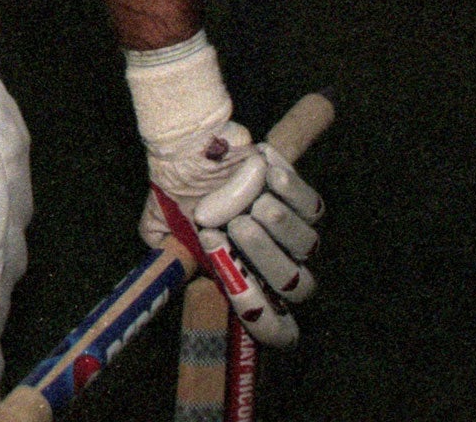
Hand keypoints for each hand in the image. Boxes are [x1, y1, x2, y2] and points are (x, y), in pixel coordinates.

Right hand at [141, 126, 322, 346]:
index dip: (265, 320)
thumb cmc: (179, 192)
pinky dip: (290, 191)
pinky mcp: (305, 203)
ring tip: (253, 201)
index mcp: (244, 281)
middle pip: (295, 287)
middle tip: (237, 226)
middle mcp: (273, 265)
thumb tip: (186, 279)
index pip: (275, 327)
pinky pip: (312, 207)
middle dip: (266, 257)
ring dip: (279, 224)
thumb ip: (173, 260)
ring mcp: (292, 236)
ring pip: (306, 246)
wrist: (189, 148)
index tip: (238, 289)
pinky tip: (266, 174)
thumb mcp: (164, 231)